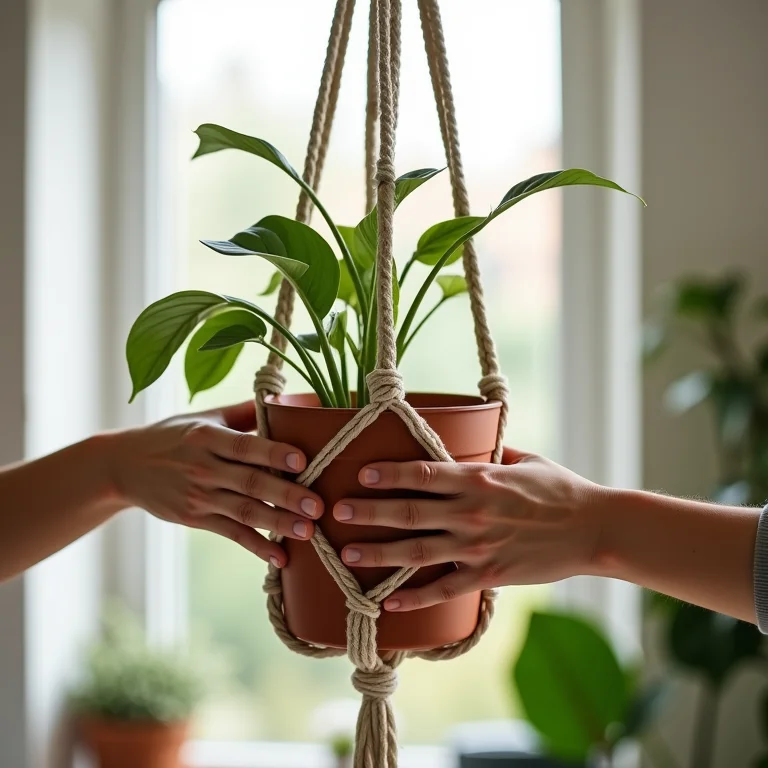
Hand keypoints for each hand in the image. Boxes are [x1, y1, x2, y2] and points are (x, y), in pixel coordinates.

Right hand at [107, 401, 322, 566]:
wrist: (124, 466)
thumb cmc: (172, 436)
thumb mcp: (202, 418)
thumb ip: (243, 412)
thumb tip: (284, 398)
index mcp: (207, 437)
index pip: (244, 446)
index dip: (273, 453)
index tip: (302, 460)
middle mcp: (203, 467)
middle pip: (251, 482)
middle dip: (286, 495)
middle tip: (318, 506)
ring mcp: (199, 496)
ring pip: (245, 511)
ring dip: (278, 524)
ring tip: (308, 532)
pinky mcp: (196, 519)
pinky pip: (232, 533)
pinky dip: (256, 546)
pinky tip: (280, 557)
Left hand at [332, 447, 603, 610]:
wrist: (594, 530)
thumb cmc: (561, 489)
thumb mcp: (525, 459)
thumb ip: (493, 451)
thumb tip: (474, 440)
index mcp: (478, 479)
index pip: (423, 473)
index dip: (389, 473)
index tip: (360, 472)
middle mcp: (470, 512)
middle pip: (409, 512)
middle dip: (369, 511)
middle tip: (337, 511)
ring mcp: (477, 546)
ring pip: (417, 552)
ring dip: (379, 553)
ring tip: (347, 554)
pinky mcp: (488, 576)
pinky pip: (444, 590)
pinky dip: (414, 598)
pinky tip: (388, 603)